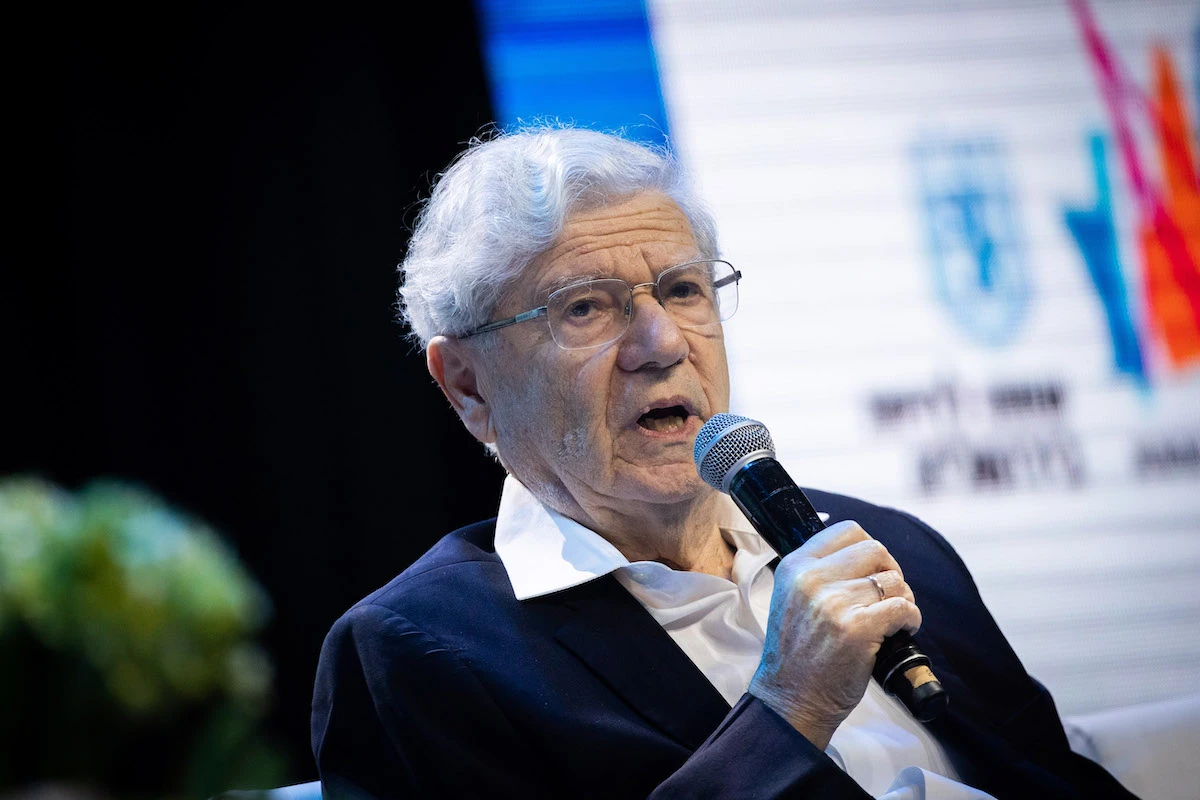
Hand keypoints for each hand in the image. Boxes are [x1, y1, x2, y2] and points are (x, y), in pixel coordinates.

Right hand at [748, 520, 921, 749]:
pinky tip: (901, 631)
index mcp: (795, 566)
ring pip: (894, 581)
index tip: (874, 570)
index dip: (870, 550)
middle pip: (875, 549)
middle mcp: (811, 578)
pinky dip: (911, 619)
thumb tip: (867, 555)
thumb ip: (818, 572)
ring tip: (892, 619)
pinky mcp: (857, 628)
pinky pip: (903, 607)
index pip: (846, 530)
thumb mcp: (791, 597)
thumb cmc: (797, 653)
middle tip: (888, 596)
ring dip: (903, 599)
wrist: (790, 698)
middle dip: (890, 571)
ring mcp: (834, 603)